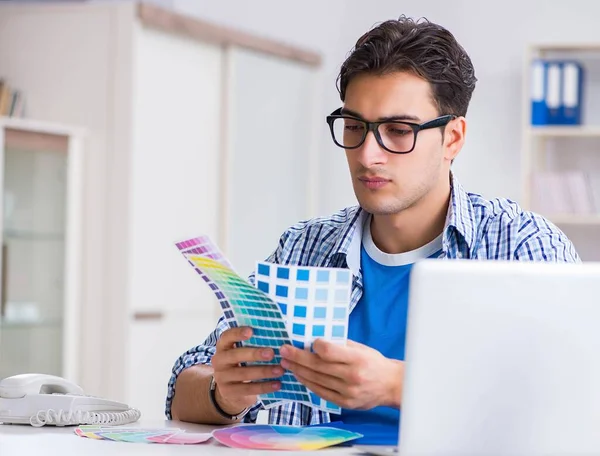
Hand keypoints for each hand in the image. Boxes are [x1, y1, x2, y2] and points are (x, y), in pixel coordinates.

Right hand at [211, 326, 282, 414]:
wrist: (231, 390)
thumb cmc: (242, 364)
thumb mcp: (243, 352)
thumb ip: (252, 343)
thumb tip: (274, 333)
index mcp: (223, 346)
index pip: (227, 337)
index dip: (237, 333)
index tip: (251, 331)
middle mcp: (219, 360)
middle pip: (235, 355)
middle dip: (254, 354)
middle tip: (271, 353)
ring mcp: (222, 377)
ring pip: (243, 373)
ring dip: (264, 371)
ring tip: (280, 370)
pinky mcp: (228, 392)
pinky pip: (248, 389)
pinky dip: (264, 386)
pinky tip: (277, 384)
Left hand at [279, 339, 403, 409]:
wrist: (391, 385)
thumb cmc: (374, 362)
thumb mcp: (361, 348)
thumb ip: (340, 345)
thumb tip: (314, 341)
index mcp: (357, 359)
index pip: (329, 352)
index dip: (315, 346)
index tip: (308, 342)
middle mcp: (352, 377)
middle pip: (318, 366)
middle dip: (297, 357)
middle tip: (284, 350)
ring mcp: (348, 392)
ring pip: (316, 380)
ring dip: (298, 370)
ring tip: (286, 363)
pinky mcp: (345, 403)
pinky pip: (321, 392)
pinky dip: (308, 383)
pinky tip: (299, 376)